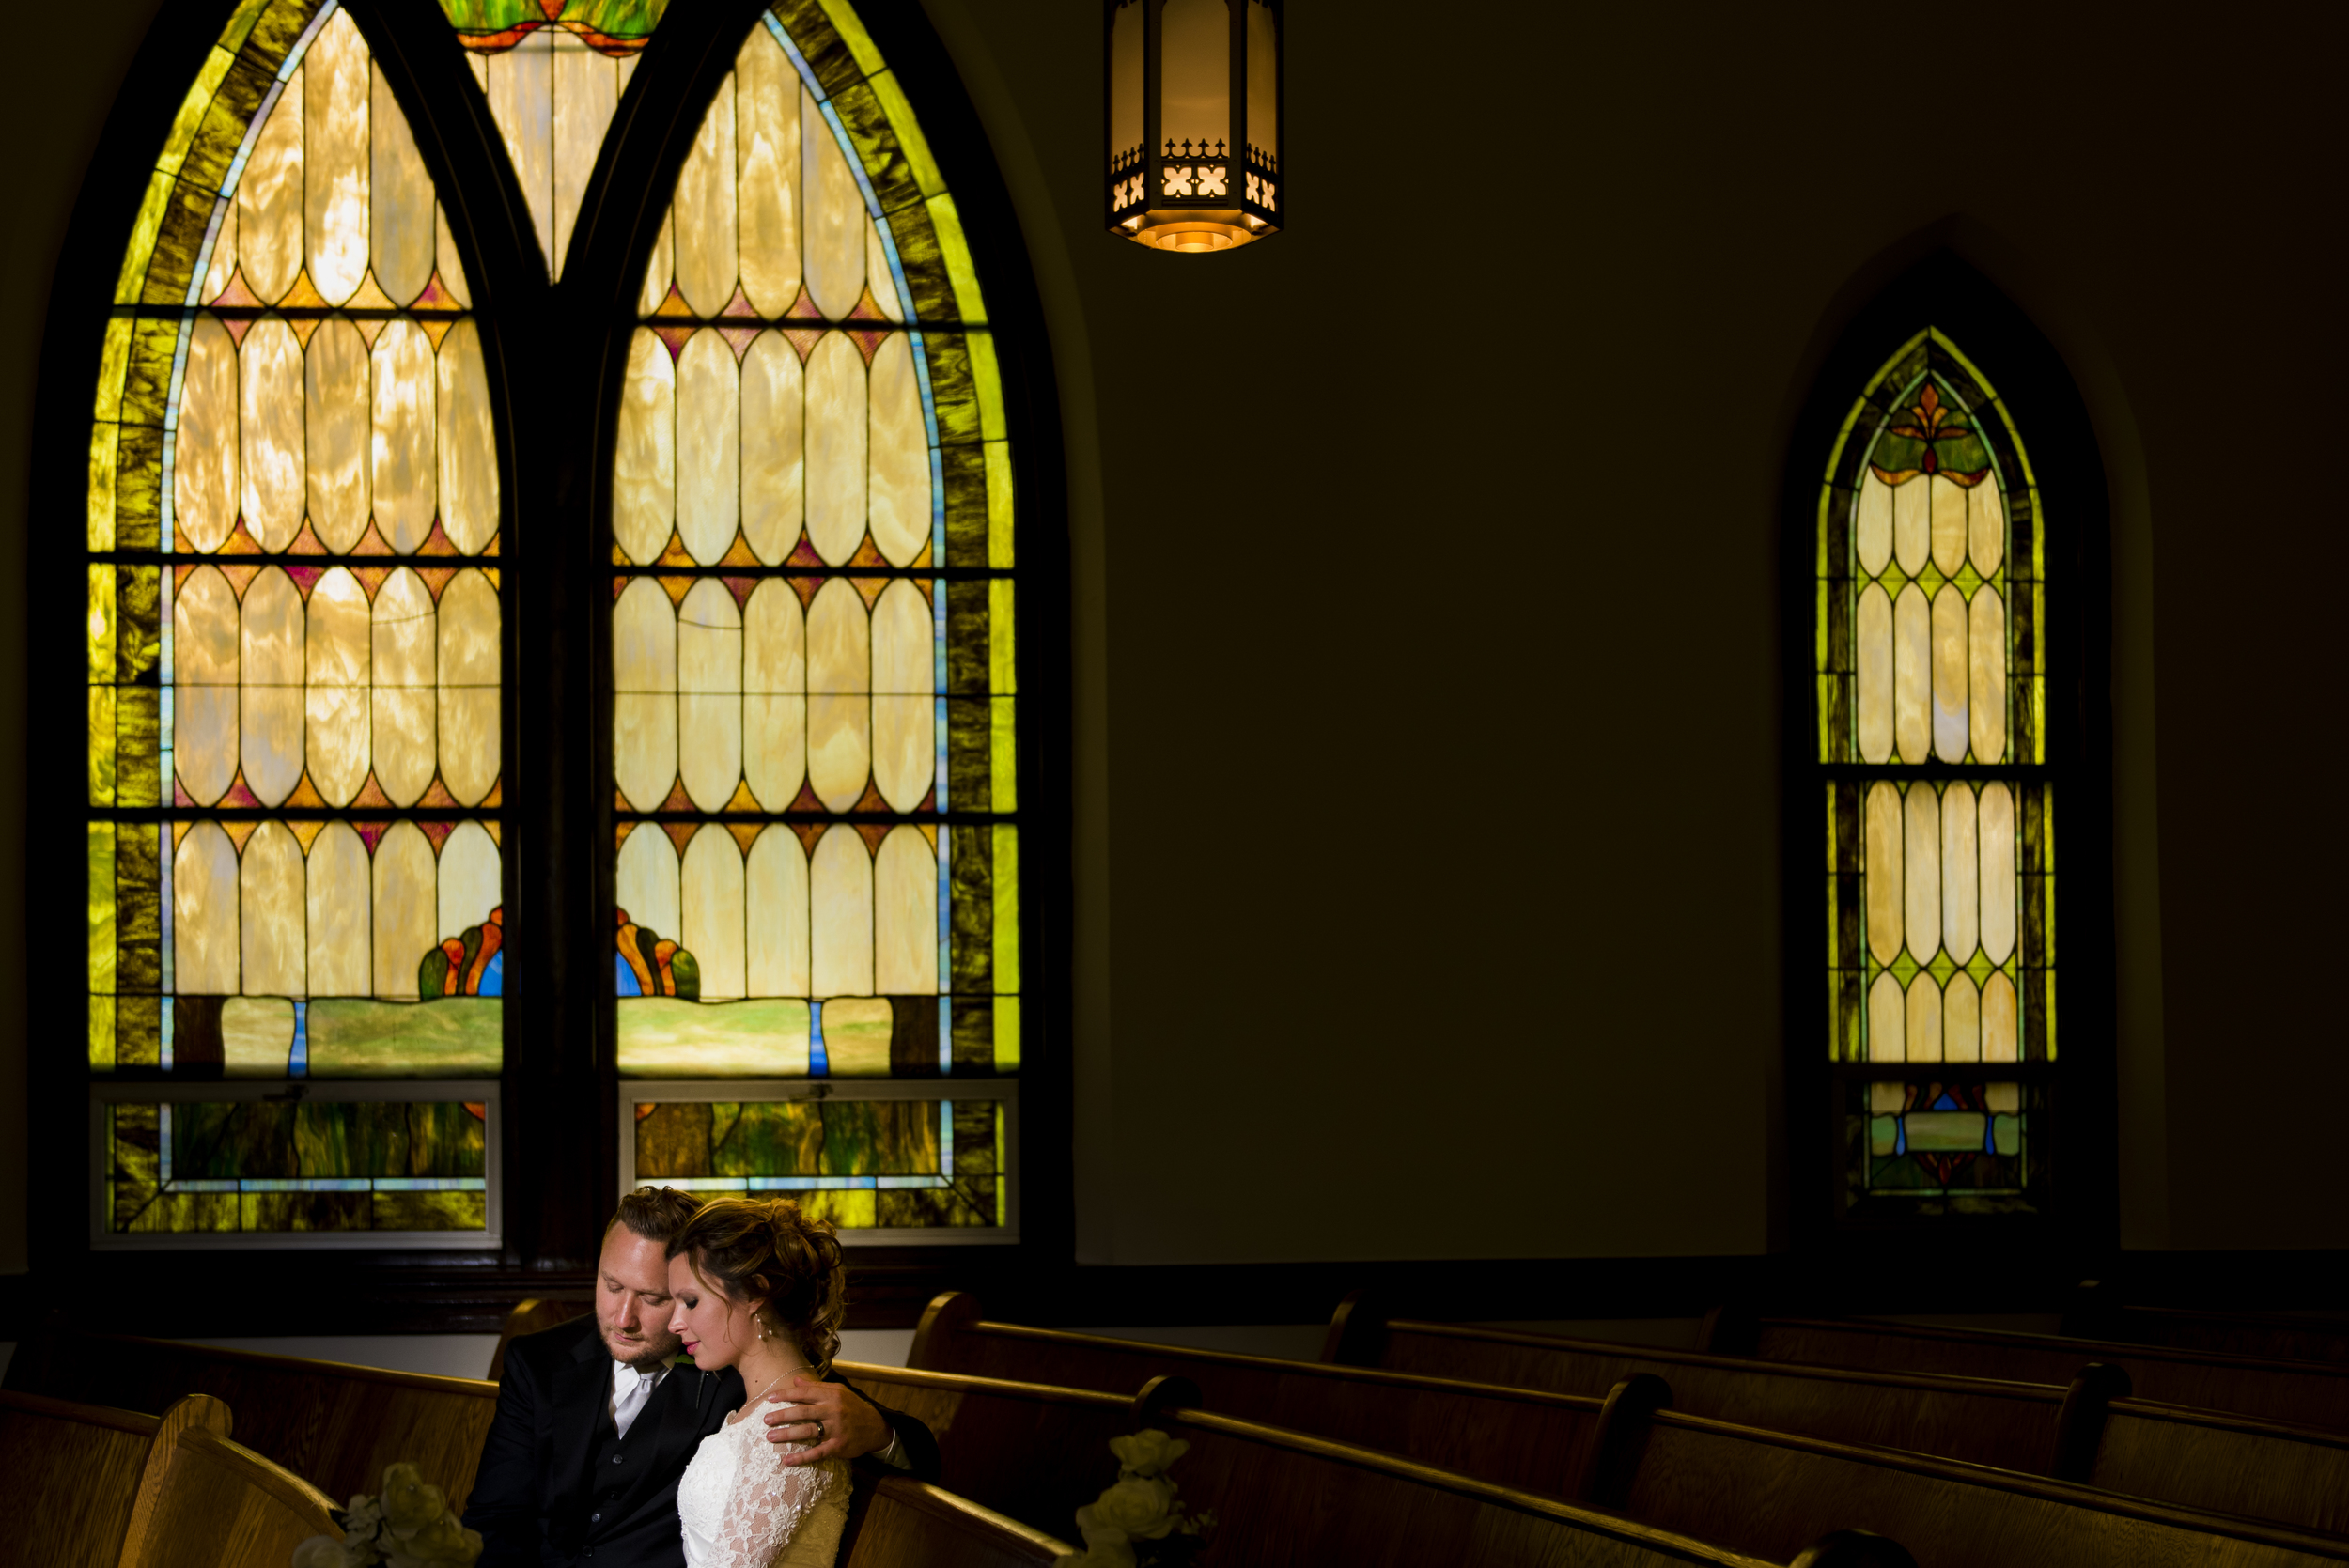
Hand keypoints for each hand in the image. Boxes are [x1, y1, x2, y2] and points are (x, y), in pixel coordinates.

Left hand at [760, 1373, 890, 1465]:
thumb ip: (816, 1387)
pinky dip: (801, 1458)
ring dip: (787, 1435)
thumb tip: (795, 1381)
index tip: (769, 1399)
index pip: (805, 1393)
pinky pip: (817, 1452)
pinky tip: (787, 1461)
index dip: (786, 1395)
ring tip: (770, 1437)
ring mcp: (836, 1429)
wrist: (876, 1427)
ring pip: (807, 1431)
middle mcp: (833, 1410)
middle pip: (803, 1412)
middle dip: (782, 1416)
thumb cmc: (853, 1407)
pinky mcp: (838, 1446)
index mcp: (832, 1395)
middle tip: (765, 1420)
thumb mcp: (838, 1392)